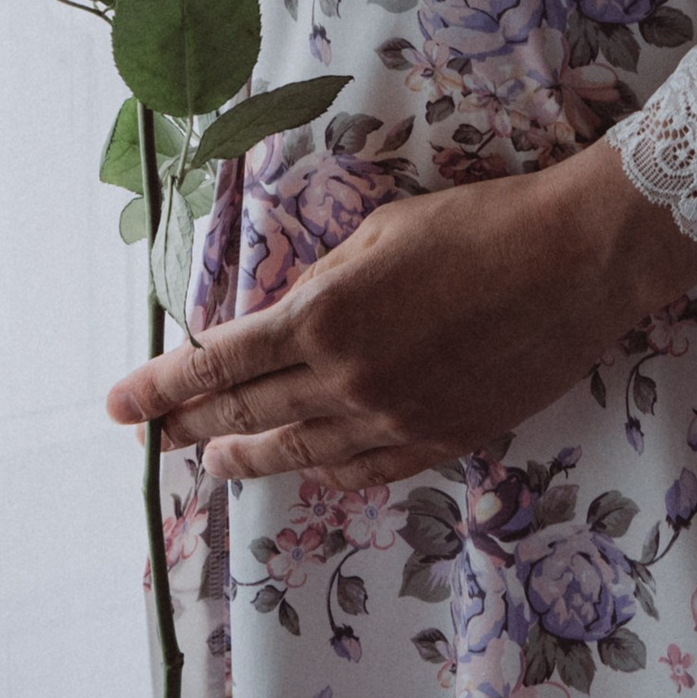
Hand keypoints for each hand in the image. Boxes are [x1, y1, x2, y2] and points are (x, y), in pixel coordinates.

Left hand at [104, 145, 696, 487]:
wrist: (576, 260)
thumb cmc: (477, 224)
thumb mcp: (379, 233)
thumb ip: (322, 285)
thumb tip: (281, 320)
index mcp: (324, 317)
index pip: (219, 363)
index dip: (163, 386)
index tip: (120, 404)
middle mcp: (349, 380)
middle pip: (248, 415)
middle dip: (191, 426)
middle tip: (152, 438)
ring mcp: (397, 421)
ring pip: (301, 454)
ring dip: (247, 459)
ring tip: (212, 463)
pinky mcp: (442, 440)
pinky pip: (365, 471)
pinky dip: (324, 473)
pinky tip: (303, 472)